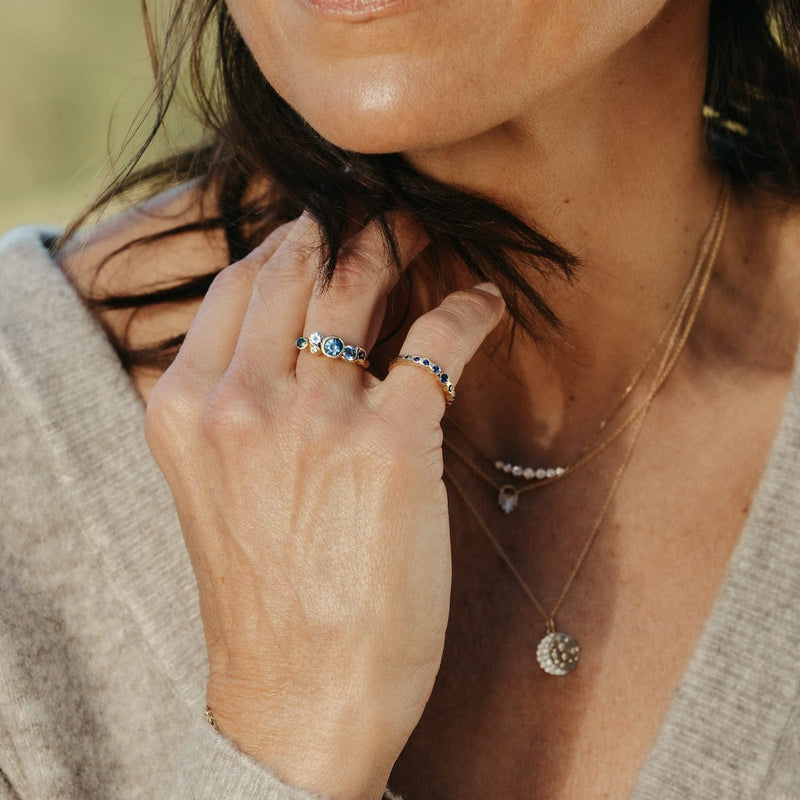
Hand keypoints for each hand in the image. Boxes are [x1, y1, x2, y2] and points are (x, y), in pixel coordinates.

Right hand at [145, 213, 504, 799]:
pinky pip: (436, 341)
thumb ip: (234, 406)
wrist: (300, 695)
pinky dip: (467, 310)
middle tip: (381, 212)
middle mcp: (240, 400)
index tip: (325, 228)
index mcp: (185, 407)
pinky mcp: (391, 444)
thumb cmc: (265, 594)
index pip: (239, 283)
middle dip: (343, 225)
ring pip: (358, 282)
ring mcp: (314, 418)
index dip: (289, 242)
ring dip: (399, 243)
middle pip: (295, 265)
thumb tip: (287, 335)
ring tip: (424, 230)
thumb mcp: (215, 488)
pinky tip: (482, 304)